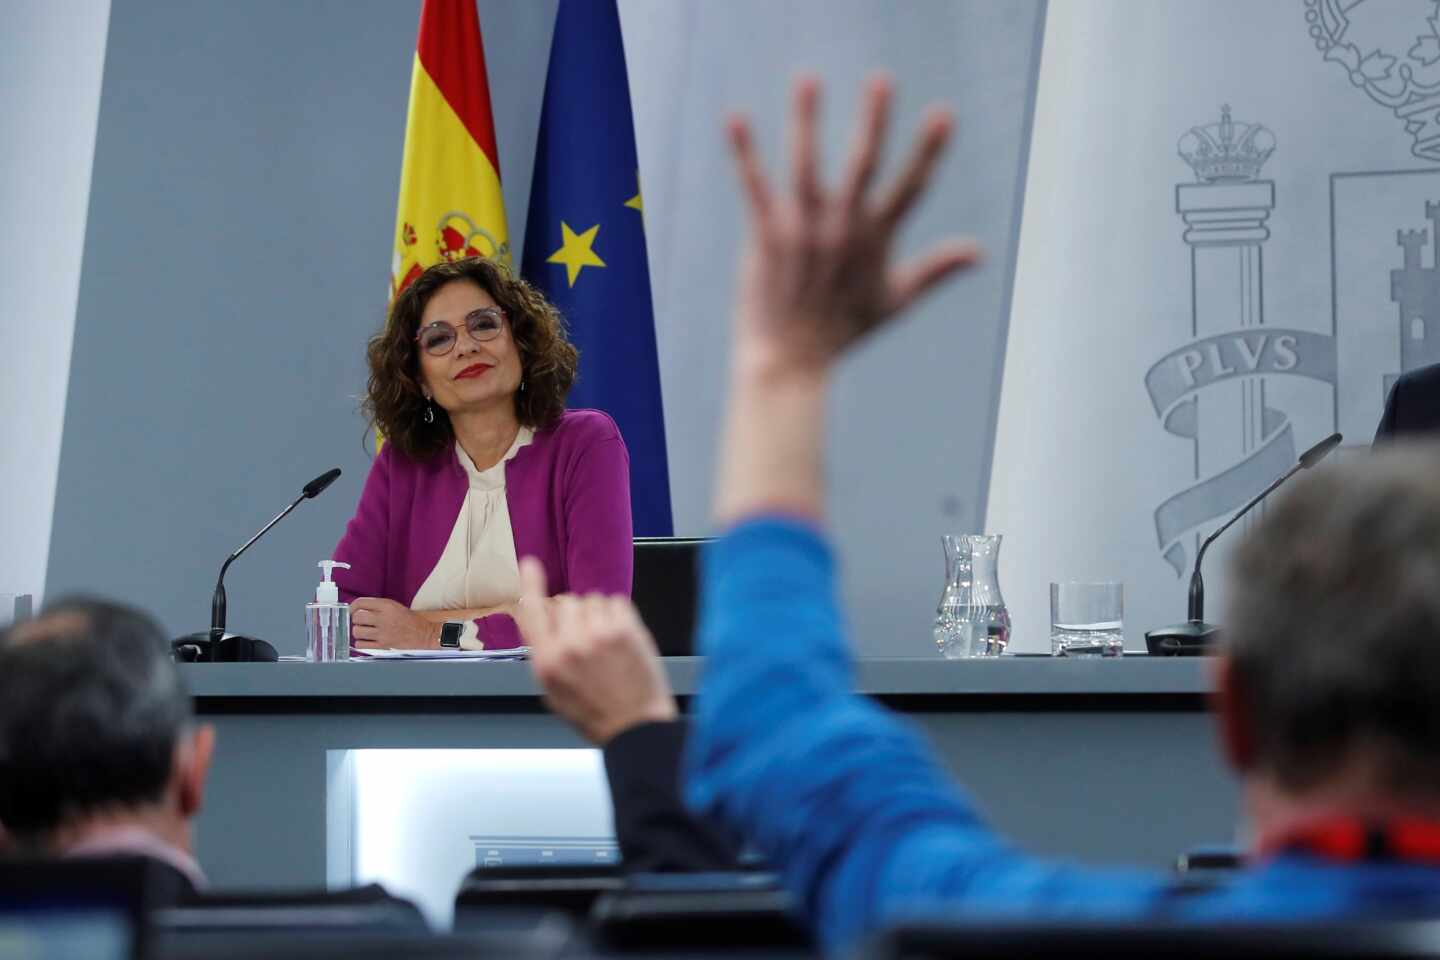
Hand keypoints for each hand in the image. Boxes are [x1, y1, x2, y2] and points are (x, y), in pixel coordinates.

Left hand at [351, 597, 439, 648]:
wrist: (424, 634)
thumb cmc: (410, 620)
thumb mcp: (394, 606)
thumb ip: (377, 606)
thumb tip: (358, 609)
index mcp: (386, 606)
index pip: (360, 603)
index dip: (352, 607)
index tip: (352, 611)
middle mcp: (383, 618)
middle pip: (357, 617)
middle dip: (356, 620)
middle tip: (361, 623)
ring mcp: (382, 633)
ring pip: (357, 632)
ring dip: (358, 632)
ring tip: (364, 632)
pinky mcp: (383, 645)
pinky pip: (361, 645)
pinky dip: (361, 643)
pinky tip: (367, 641)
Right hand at [515, 557, 676, 744]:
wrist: (635, 727)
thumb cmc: (595, 713)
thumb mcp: (554, 692)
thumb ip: (546, 654)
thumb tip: (543, 619)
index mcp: (547, 662)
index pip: (532, 613)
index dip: (531, 585)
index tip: (529, 563)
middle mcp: (569, 645)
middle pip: (566, 602)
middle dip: (575, 615)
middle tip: (588, 639)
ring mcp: (599, 635)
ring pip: (592, 600)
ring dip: (598, 615)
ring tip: (607, 643)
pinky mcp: (626, 630)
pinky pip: (616, 602)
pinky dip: (618, 615)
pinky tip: (621, 638)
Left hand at [728, 73, 979, 377]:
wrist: (791, 360)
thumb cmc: (843, 330)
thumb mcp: (896, 300)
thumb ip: (936, 270)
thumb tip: (980, 252)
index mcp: (876, 238)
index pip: (910, 187)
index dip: (928, 150)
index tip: (944, 113)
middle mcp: (842, 229)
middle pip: (861, 166)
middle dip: (872, 122)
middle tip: (881, 79)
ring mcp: (804, 231)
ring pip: (806, 166)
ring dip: (806, 122)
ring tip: (809, 79)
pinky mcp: (767, 236)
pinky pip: (755, 187)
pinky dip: (745, 153)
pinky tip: (736, 119)